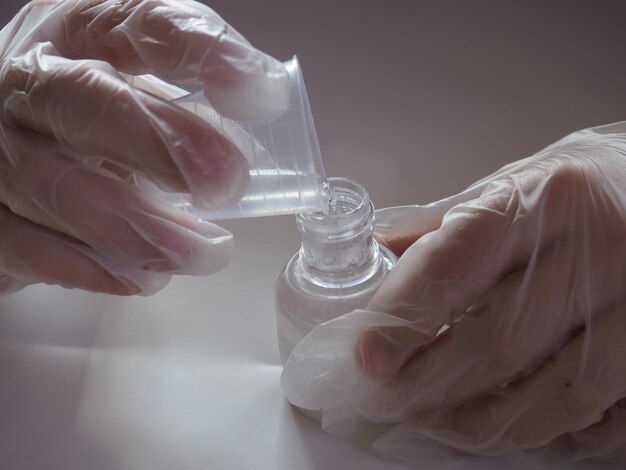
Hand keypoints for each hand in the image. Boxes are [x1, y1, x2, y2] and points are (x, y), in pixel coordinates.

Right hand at [0, 0, 288, 294]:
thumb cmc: (89, 116)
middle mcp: (26, 81)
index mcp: (75, 32)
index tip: (262, 94)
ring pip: (56, 184)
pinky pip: (28, 246)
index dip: (203, 53)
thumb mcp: (136, 92)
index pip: (136, 21)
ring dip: (139, 226)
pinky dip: (94, 267)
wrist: (7, 146)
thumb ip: (188, 115)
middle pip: (84, 101)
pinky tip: (145, 277)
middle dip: (161, 143)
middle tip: (226, 181)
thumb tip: (250, 160)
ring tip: (203, 251)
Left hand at [282, 122, 625, 465]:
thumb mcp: (517, 186)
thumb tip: (380, 250)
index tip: (369, 357)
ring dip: (490, 420)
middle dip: (435, 381)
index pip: (460, 259)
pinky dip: (562, 434)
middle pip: (503, 337)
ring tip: (444, 423)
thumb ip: (448, 223)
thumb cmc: (580, 192)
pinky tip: (522, 428)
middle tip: (392, 399)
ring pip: (559, 389)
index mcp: (546, 195)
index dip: (407, 313)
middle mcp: (600, 245)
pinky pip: (612, 414)